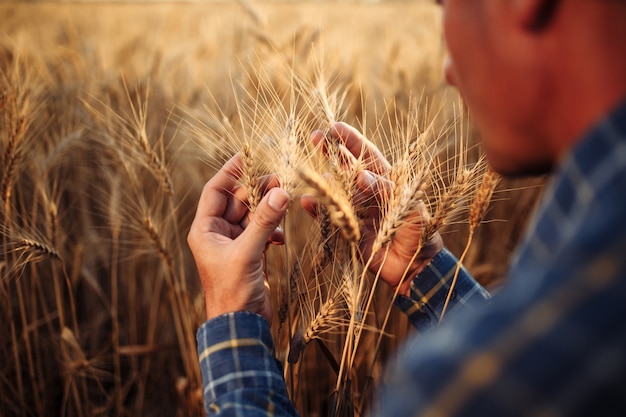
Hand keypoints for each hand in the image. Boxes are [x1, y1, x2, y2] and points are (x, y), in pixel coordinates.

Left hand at [187, 154, 290, 321]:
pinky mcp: (249, 254)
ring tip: (285, 201)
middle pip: (237, 200)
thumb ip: (264, 221)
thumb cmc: (233, 292)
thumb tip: (280, 191)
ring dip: (268, 209)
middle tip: (280, 178)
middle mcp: (217, 233)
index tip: (248, 154)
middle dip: (257, 189)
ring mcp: (234, 244)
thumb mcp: (248, 253)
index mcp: (205, 229)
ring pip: (252, 215)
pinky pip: (261, 231)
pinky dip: (272, 229)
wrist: (240, 325)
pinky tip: (281, 237)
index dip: (230, 171)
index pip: (215, 190)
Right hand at [302, 122, 442, 295]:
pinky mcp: (348, 230)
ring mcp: (357, 211)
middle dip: (332, 152)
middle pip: (347, 168)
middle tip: (315, 136)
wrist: (415, 267)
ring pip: (336, 190)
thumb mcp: (408, 206)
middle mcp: (369, 193)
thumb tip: (361, 176)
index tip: (335, 127)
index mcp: (387, 182)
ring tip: (312, 174)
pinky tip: (307, 201)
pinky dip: (317, 209)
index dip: (352, 141)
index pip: (367, 156)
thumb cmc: (419, 232)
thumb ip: (385, 189)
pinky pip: (329, 216)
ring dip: (324, 181)